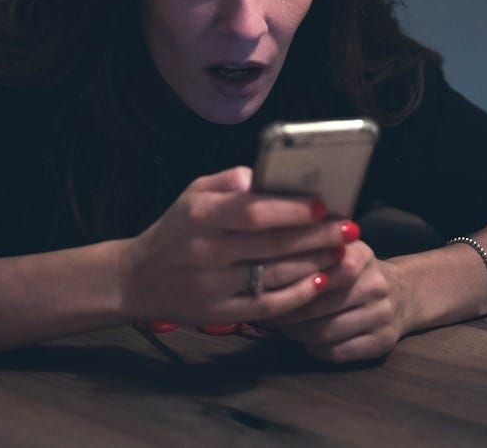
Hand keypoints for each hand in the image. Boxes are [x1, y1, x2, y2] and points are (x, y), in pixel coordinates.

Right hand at [118, 166, 349, 324]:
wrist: (137, 279)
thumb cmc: (175, 229)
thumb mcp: (192, 194)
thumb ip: (227, 181)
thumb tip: (259, 174)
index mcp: (200, 215)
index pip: (254, 211)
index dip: (292, 209)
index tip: (324, 204)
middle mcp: (206, 251)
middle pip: (272, 245)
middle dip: (317, 236)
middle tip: (349, 228)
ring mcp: (213, 286)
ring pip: (275, 276)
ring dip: (315, 264)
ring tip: (342, 252)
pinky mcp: (219, 313)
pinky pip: (267, 307)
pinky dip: (296, 296)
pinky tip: (318, 282)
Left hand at [259, 239, 407, 362]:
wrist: (404, 293)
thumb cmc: (356, 270)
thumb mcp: (340, 249)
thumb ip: (310, 248)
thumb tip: (266, 259)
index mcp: (360, 255)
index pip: (317, 272)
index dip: (287, 284)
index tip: (264, 290)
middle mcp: (375, 284)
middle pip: (318, 306)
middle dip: (286, 313)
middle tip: (265, 314)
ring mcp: (382, 315)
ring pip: (326, 331)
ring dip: (297, 334)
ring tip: (280, 329)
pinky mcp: (383, 342)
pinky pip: (339, 352)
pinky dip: (315, 350)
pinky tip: (305, 342)